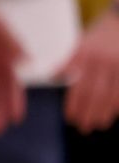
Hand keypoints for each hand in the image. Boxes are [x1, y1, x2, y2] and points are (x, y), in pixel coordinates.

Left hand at [60, 8, 118, 132]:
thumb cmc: (98, 36)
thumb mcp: (79, 45)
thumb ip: (67, 63)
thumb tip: (51, 77)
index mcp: (83, 55)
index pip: (76, 84)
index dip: (73, 104)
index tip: (70, 118)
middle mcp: (99, 60)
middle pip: (93, 93)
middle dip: (87, 112)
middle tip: (83, 127)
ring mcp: (116, 64)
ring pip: (110, 94)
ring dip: (104, 112)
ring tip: (98, 124)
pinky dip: (118, 103)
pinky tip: (114, 113)